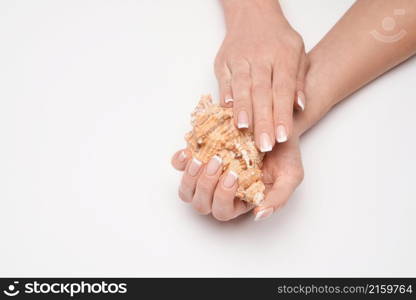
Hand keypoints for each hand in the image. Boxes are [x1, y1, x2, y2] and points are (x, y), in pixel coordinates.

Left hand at [171, 137, 303, 221]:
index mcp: (240, 201)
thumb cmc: (284, 155)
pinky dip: (180, 161)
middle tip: (218, 162)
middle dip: (206, 185)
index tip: (233, 174)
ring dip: (190, 177)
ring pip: (186, 191)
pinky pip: (178, 166)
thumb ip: (278, 198)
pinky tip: (188, 152)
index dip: (222, 197)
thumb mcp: (291, 176)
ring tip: (202, 159)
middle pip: (201, 204)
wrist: (276, 125)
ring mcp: (206, 176)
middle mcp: (220, 192)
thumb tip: (259, 215)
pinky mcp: (198, 157)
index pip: (223, 211)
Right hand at [215, 0, 307, 151]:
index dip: (282, 114)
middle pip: (262, 92)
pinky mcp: (223, 62)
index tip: (282, 136)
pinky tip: (228, 114)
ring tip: (244, 130)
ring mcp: (239, 58)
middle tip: (264, 144)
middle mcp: (261, 57)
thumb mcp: (298, 53)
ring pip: (241, 87)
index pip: (283, 89)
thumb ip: (299, 80)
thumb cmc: (278, 39)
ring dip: (243, 110)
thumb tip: (300, 106)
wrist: (253, 14)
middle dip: (263, 120)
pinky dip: (225, 98)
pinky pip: (224, 82)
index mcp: (283, 55)